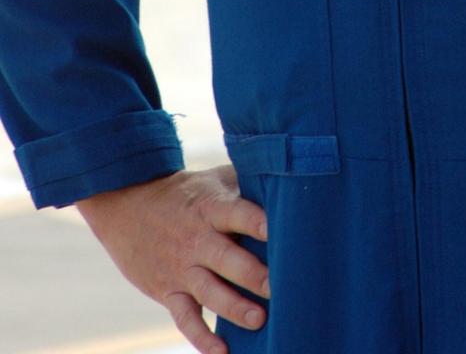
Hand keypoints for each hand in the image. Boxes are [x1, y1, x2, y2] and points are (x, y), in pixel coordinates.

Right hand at [77, 165, 269, 353]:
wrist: (126, 204)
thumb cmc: (185, 192)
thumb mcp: (212, 179)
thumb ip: (246, 183)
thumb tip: (288, 181)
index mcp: (210, 207)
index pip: (237, 213)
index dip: (257, 222)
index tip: (279, 231)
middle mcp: (196, 238)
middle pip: (226, 258)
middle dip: (252, 273)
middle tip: (278, 286)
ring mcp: (181, 268)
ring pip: (209, 291)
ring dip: (234, 307)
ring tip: (259, 319)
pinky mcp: (168, 292)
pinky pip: (185, 318)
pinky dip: (202, 338)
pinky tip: (222, 353)